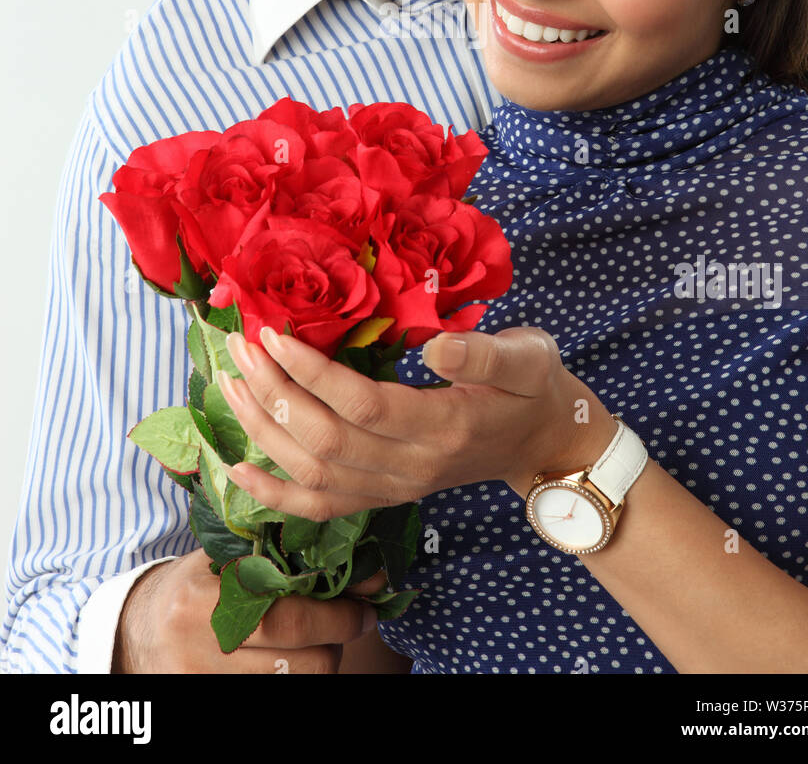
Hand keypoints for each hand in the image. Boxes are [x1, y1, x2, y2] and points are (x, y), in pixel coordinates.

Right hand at [112, 548, 386, 673]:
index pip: (288, 612)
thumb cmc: (190, 586)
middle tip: (359, 618)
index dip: (338, 610)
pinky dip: (296, 676)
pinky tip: (297, 658)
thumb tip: (346, 553)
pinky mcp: (209, 701)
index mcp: (204, 596)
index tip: (368, 602)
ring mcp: (203, 679)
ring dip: (322, 659)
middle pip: (298, 655)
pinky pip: (274, 695)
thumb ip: (272, 551)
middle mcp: (202, 643)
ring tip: (323, 637)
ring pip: (294, 680)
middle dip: (339, 635)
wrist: (137, 631)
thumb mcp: (220, 558)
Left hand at [215, 325, 617, 517]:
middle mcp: (412, 468)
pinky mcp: (383, 496)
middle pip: (325, 440)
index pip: (361, 405)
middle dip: (273, 392)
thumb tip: (434, 346)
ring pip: (313, 474)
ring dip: (262, 429)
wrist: (545, 441)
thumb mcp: (527, 357)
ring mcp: (395, 488)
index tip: (273, 332)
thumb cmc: (534, 386)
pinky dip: (272, 492)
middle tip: (238, 346)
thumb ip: (483, 356)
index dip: (311, 372)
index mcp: (444, 427)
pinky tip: (236, 465)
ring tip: (229, 382)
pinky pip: (318, 507)